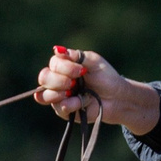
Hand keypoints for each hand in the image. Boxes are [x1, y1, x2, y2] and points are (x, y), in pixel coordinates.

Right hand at [34, 46, 160, 136]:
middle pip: (43, 78)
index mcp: (63, 67)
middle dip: (58, 81)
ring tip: (74, 92)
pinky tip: (82, 102)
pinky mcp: (63, 111)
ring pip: (43, 95)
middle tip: (74, 83)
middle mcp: (57, 81)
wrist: (117, 97)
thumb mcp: (94, 62)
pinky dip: (71, 104)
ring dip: (59, 93)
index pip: (52, 64)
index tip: (81, 70)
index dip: (64, 67)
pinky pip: (58, 108)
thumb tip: (57, 49)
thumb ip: (76, 55)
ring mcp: (59, 97)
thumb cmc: (106, 77)